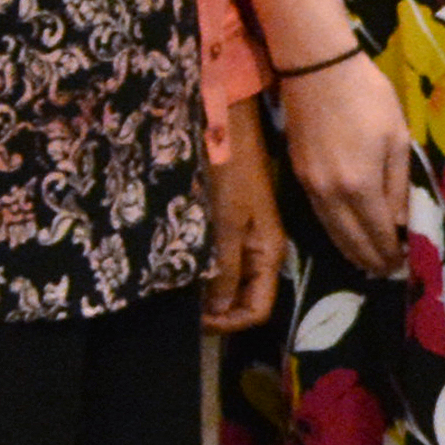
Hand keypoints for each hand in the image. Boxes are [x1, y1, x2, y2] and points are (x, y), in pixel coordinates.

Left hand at [200, 103, 284, 334]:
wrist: (224, 121)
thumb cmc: (227, 171)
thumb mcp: (225, 224)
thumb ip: (224, 270)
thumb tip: (218, 313)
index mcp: (269, 254)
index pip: (256, 311)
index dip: (227, 323)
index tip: (193, 318)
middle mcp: (261, 250)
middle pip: (243, 299)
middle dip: (214, 309)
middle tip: (179, 305)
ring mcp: (246, 236)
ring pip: (229, 280)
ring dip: (205, 289)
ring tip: (175, 284)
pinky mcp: (230, 221)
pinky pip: (219, 259)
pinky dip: (200, 268)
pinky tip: (178, 261)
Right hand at [276, 48, 418, 271]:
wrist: (317, 70)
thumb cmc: (368, 98)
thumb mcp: (397, 138)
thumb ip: (398, 184)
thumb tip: (400, 221)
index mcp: (360, 185)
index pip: (376, 232)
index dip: (389, 251)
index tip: (402, 265)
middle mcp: (330, 194)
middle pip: (350, 239)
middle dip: (370, 258)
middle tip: (387, 272)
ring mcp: (310, 186)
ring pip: (331, 230)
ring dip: (350, 250)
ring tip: (368, 262)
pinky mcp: (298, 175)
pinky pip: (319, 215)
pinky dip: (334, 231)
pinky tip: (344, 235)